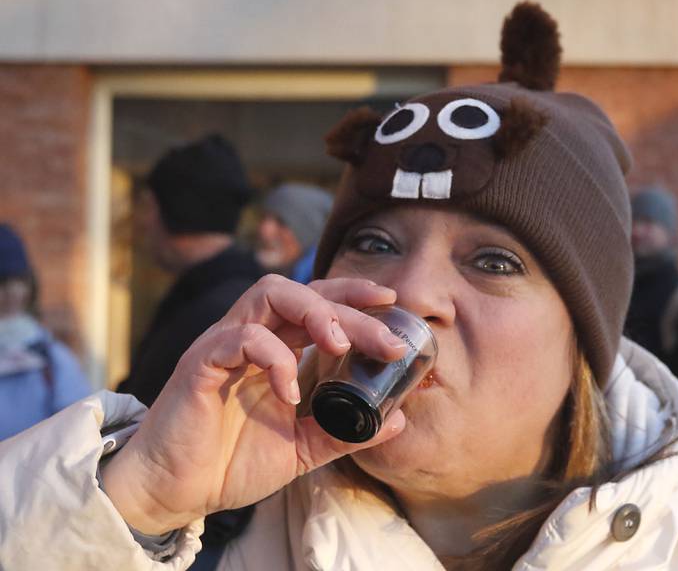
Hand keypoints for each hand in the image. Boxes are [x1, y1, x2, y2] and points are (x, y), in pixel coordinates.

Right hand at [101, 275, 406, 534]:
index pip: (316, 302)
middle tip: (386, 338)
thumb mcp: (301, 448)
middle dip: (349, 308)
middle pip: (302, 293)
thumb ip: (344, 432)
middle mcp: (250, 336)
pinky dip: (272, 357)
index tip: (390, 303)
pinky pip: (238, 339)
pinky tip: (289, 391)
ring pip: (269, 295)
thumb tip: (396, 421)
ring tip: (340, 346)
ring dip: (313, 313)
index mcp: (274, 349)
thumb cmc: (231, 463)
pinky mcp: (200, 364)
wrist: (175, 491)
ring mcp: (224, 345)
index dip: (351, 295)